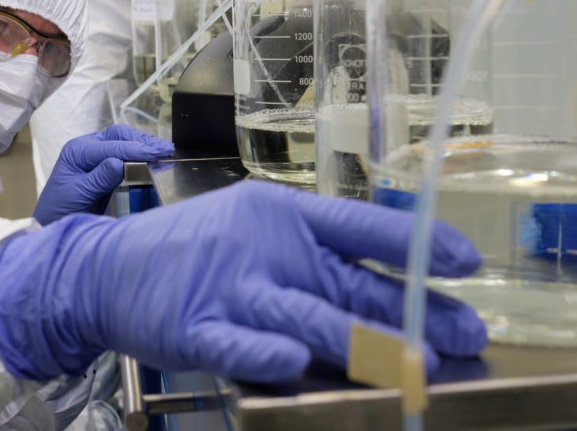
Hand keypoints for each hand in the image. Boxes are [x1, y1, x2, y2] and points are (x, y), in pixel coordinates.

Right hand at [0, 181, 486, 382]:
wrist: (108, 268)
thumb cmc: (194, 248)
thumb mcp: (258, 230)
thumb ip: (315, 254)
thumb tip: (382, 279)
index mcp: (282, 212)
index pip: (360, 225)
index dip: (415, 243)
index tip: (467, 261)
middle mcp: (264, 245)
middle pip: (351, 281)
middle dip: (414, 311)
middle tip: (468, 334)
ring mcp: (229, 286)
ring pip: (306, 313)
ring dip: (363, 341)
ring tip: (417, 364)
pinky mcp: (195, 325)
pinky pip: (239, 344)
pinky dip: (267, 352)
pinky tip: (296, 360)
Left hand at [32, 124, 172, 224]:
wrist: (52, 223)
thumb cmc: (60, 210)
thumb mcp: (79, 194)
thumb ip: (99, 178)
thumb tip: (119, 162)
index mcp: (78, 150)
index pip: (111, 146)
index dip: (135, 149)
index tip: (157, 153)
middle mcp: (87, 148)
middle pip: (119, 135)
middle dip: (143, 141)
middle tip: (166, 149)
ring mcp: (97, 155)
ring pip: (124, 141)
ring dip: (144, 145)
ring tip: (165, 151)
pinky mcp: (105, 165)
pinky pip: (125, 153)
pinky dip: (140, 153)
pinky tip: (154, 157)